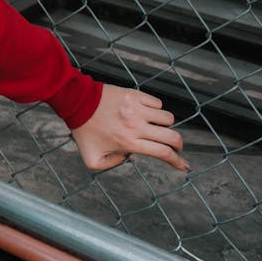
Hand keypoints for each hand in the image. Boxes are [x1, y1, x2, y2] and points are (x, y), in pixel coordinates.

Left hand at [71, 85, 189, 172]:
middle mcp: (135, 126)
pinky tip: (145, 113)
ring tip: (154, 127)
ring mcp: (136, 108)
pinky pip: (157, 103)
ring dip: (165, 125)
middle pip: (173, 137)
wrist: (76, 102)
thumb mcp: (91, 158)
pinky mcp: (134, 94)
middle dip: (178, 145)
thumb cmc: (84, 130)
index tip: (184, 166)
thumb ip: (110, 165)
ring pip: (168, 118)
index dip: (177, 162)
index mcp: (128, 142)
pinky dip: (155, 109)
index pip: (162, 153)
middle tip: (175, 147)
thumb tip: (127, 157)